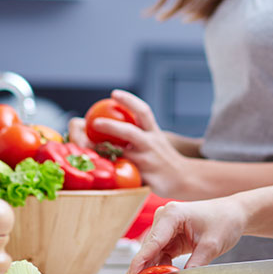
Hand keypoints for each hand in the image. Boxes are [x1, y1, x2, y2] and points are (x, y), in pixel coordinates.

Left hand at [69, 89, 194, 196]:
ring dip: (105, 151)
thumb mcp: (155, 139)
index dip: (129, 100)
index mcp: (153, 132)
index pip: (143, 111)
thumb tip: (107, 119)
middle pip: (130, 132)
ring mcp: (148, 163)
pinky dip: (112, 172)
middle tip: (93, 122)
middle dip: (110, 126)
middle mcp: (152, 145)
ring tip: (88, 146)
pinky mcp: (147, 180)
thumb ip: (137, 130)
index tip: (114, 93)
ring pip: (124, 156)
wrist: (184, 178)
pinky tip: (96, 169)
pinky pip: (125, 176)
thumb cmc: (162, 157)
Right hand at [120, 197, 247, 273]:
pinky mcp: (171, 237)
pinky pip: (160, 257)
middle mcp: (164, 220)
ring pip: (151, 256)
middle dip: (136, 273)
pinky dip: (158, 271)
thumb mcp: (212, 245)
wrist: (235, 213)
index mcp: (171, 215)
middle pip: (146, 250)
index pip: (151, 243)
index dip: (137, 265)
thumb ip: (195, 265)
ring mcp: (166, 228)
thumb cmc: (225, 221)